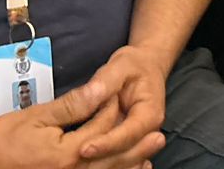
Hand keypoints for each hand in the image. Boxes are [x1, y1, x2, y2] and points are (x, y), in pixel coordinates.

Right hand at [0, 79, 145, 168]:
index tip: (125, 97)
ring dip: (129, 166)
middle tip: (158, 136)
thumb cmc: (3, 142)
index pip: (102, 129)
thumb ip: (71, 106)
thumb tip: (99, 91)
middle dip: (136, 146)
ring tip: (149, 158)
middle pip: (113, 158)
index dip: (114, 111)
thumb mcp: (37, 117)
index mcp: (69, 152)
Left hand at [74, 45, 171, 164]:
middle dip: (99, 157)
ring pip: (119, 157)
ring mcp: (137, 139)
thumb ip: (106, 81)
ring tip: (76, 162)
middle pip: (123, 152)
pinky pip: (115, 155)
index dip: (106, 143)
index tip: (84, 148)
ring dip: (100, 162)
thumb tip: (92, 93)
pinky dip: (102, 160)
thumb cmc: (134, 66)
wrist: (145, 66)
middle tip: (73, 157)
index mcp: (149, 114)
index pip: (127, 135)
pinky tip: (85, 163)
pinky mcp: (127, 141)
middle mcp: (147, 132)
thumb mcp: (120, 65)